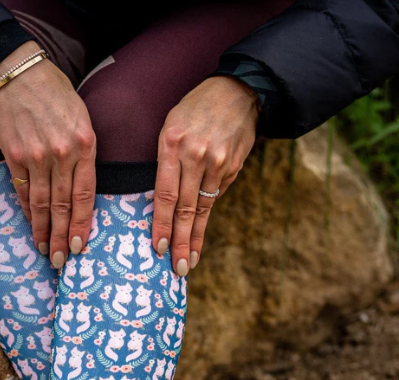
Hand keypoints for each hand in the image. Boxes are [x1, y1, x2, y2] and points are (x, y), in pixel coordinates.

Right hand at [0, 41, 96, 267]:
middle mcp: (61, 154)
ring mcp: (36, 156)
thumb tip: (82, 190)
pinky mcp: (14, 155)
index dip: (81, 225)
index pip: (85, 196)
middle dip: (62, 237)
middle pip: (63, 206)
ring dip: (43, 230)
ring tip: (44, 250)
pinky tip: (31, 225)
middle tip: (60, 260)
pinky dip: (28, 211)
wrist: (19, 73)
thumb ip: (85, 154)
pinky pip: (22, 190)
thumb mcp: (82, 120)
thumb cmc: (56, 95)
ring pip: (42, 203)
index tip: (79, 247)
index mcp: (84, 145)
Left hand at [152, 76, 258, 274]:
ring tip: (189, 261)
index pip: (165, 194)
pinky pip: (216, 196)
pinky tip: (199, 236)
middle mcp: (195, 155)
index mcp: (172, 144)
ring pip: (203, 208)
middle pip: (186, 208)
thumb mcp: (171, 126)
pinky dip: (206, 218)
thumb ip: (167, 163)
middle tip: (177, 268)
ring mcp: (217, 163)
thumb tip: (163, 203)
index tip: (159, 247)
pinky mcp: (233, 168)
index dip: (162, 224)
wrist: (239, 91)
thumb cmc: (195, 110)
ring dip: (195, 238)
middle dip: (180, 241)